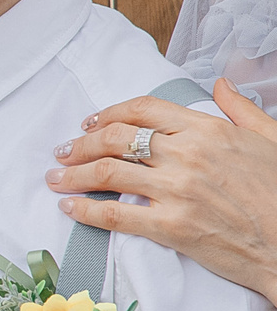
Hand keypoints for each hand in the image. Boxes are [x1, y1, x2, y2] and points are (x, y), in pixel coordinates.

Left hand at [48, 79, 276, 307]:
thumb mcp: (271, 138)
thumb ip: (240, 109)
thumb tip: (221, 83)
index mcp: (208, 130)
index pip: (141, 110)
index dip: (107, 114)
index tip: (89, 123)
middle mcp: (188, 155)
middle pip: (114, 138)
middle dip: (80, 144)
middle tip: (63, 151)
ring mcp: (177, 191)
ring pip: (106, 174)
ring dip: (71, 174)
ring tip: (55, 178)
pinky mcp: (171, 227)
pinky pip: (114, 215)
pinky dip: (84, 211)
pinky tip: (69, 208)